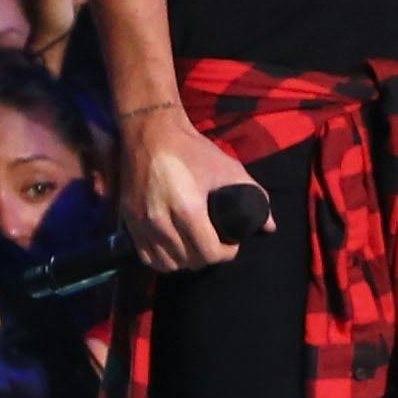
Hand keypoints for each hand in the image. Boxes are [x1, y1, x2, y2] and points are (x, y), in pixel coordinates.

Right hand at [117, 104, 256, 271]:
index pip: (208, 253)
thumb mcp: (228, 168)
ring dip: (185, 261)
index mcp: (187, 209)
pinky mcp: (128, 221)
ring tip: (195, 248)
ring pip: (167, 263)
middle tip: (215, 245)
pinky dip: (163, 259)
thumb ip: (253, 195)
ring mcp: (141, 223)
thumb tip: (270, 226)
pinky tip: (174, 250)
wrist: (151, 133)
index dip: (226, 253)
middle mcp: (160, 221)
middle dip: (208, 257)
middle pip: (189, 261)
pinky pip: (146, 256)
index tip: (231, 244)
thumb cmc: (192, 150)